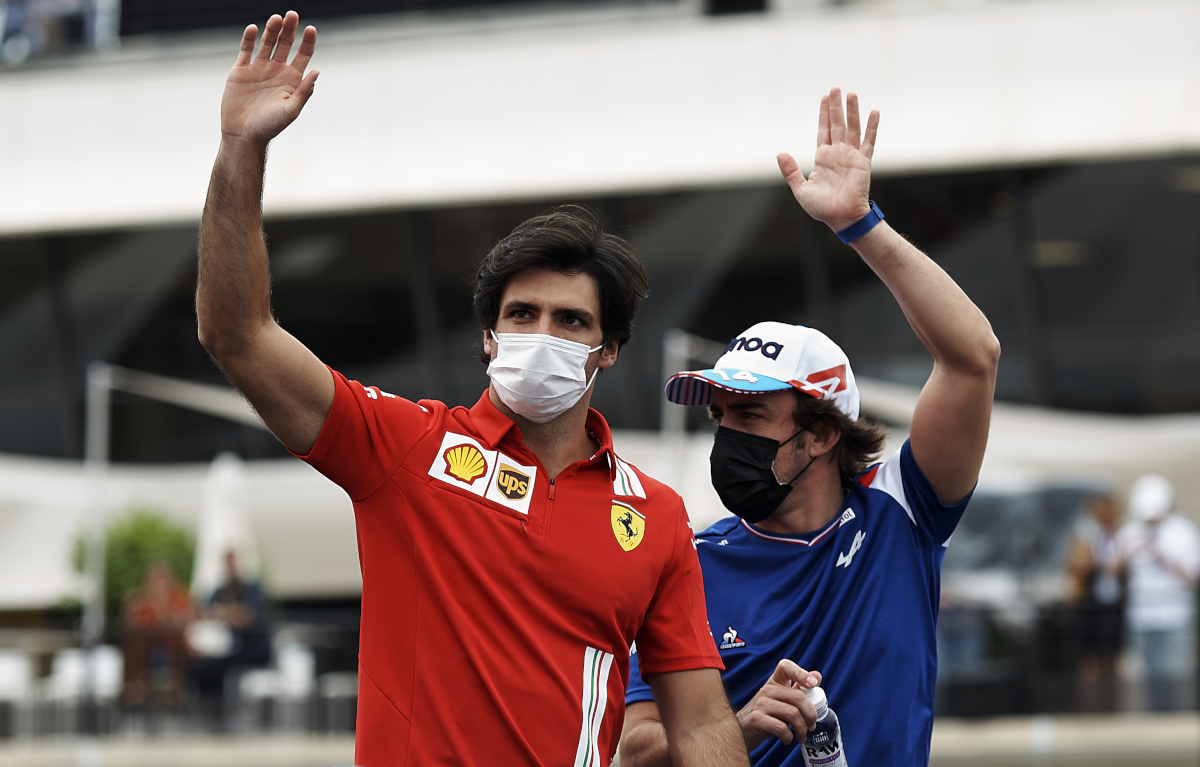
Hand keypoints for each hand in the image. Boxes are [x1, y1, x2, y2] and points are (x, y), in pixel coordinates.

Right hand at [221, 12, 318, 149]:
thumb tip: (317, 72)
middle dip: (290, 29)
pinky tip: (253, 29)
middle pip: (285, 44)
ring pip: (267, 43)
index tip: (310, 29)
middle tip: (293, 14)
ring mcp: (258, 69)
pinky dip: (249, 39)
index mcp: (292, 79)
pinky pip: (246, 50)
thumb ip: (304, 92)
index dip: (307, 42)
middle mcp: (276, 71)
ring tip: (277, 18)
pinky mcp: (240, 70)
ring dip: (272, 30)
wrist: (243, 135)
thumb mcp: (291, 110)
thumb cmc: (269, 126)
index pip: (303, 55)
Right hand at [736, 660, 821, 751]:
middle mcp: (767, 690)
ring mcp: (760, 704)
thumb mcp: (781, 701)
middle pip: (797, 696)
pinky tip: (787, 739)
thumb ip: (798, 689)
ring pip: (792, 713)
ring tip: (801, 736)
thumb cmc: (765, 715)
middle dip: (811, 714)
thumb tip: (817, 676)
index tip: (813, 684)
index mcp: (774, 683)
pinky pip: (781, 728)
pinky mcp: (756, 719)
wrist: (742, 730)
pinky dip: (789, 737)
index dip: (801, 672)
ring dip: (802, 729)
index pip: (785, 666)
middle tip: (812, 726)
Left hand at [777, 87, 878, 232]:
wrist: (841, 219)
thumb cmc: (822, 208)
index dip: (824, 114)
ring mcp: (852, 156)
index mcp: (823, 158)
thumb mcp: (801, 189)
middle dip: (836, 107)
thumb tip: (780, 153)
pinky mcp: (864, 162)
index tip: (825, 98)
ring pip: (852, 128)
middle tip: (835, 88)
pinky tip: (874, 112)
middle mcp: (838, 154)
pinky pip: (869, 141)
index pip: (823, 130)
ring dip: (852, 111)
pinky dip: (872, 127)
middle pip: (837, 124)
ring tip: (852, 94)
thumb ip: (791, 171)